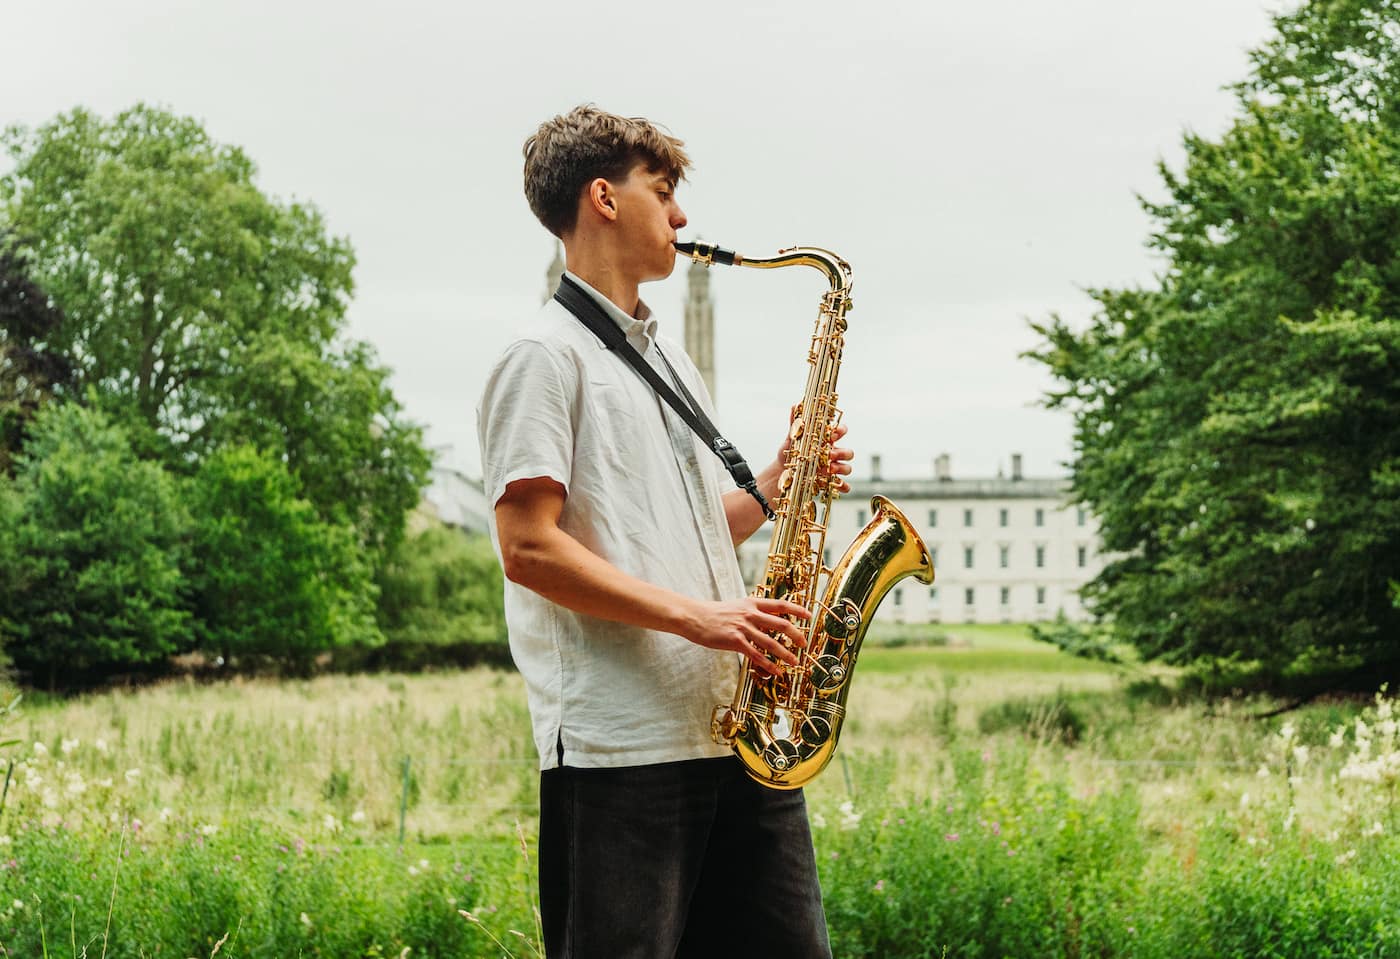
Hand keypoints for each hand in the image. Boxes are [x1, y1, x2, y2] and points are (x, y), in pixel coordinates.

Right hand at [683, 597, 810, 674]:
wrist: (695, 617)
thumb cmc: (715, 614)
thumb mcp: (737, 606)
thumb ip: (753, 611)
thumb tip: (769, 619)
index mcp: (752, 603)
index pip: (780, 604)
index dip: (797, 609)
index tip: (809, 615)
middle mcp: (750, 614)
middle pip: (781, 623)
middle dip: (796, 634)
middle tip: (804, 644)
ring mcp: (743, 627)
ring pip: (771, 642)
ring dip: (785, 653)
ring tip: (795, 662)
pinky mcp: (735, 641)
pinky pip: (756, 654)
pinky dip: (768, 664)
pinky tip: (776, 671)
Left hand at [772, 410, 854, 494]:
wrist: (783, 471)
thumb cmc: (791, 452)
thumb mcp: (792, 438)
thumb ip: (795, 423)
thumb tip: (795, 405)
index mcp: (826, 441)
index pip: (840, 432)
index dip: (841, 431)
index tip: (833, 433)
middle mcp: (832, 454)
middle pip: (848, 452)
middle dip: (843, 453)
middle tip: (830, 454)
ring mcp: (832, 469)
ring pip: (848, 467)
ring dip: (842, 468)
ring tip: (829, 469)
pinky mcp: (830, 482)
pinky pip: (843, 485)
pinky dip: (843, 486)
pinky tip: (836, 485)